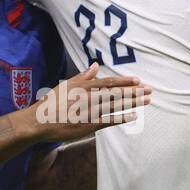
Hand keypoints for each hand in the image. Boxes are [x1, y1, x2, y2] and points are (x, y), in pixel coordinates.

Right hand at [27, 63, 150, 141]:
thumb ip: (83, 76)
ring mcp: (90, 111)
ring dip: (132, 103)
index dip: (124, 81)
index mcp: (84, 86)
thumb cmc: (52, 102)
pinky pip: (109, 120)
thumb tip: (95, 65)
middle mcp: (89, 97)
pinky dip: (122, 118)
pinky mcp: (88, 125)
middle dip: (134, 92)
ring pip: (115, 105)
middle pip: (116, 93)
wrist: (39, 120)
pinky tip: (133, 116)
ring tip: (146, 101)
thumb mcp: (66, 84)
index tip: (138, 81)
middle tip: (150, 90)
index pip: (109, 82)